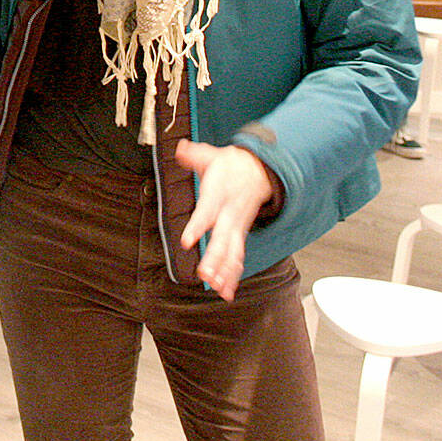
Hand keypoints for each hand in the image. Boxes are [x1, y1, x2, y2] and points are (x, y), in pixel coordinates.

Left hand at [174, 140, 274, 300]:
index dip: (197, 227)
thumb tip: (181, 149)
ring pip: (232, 252)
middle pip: (222, 239)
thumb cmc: (230, 165)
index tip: (187, 241)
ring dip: (225, 271)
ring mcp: (237, 226)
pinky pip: (238, 257)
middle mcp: (229, 214)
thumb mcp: (211, 155)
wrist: (260, 170)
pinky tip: (226, 291)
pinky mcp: (240, 235)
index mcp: (218, 194)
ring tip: (217, 288)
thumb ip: (194, 155)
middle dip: (215, 258)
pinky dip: (233, 275)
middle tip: (205, 274)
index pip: (206, 212)